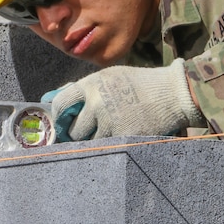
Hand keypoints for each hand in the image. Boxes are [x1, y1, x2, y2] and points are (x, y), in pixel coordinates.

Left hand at [45, 59, 203, 140]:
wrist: (172, 93)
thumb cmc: (139, 84)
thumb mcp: (109, 77)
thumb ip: (83, 88)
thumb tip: (52, 97)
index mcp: (92, 85)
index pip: (61, 103)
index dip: (59, 115)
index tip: (62, 121)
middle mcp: (97, 103)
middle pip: (73, 128)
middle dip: (76, 131)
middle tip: (84, 130)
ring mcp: (110, 122)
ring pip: (88, 141)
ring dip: (93, 139)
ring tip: (106, 130)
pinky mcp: (123, 137)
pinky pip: (106, 147)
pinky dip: (108, 144)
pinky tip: (117, 135)